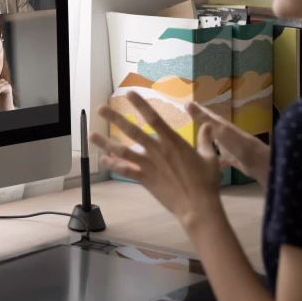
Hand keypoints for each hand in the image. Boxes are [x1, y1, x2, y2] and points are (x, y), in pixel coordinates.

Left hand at [89, 91, 222, 230]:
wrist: (197, 206)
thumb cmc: (206, 182)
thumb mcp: (210, 158)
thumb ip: (205, 140)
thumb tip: (208, 124)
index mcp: (173, 142)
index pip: (154, 118)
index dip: (141, 105)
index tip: (129, 94)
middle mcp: (157, 151)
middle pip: (132, 131)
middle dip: (116, 118)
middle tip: (100, 109)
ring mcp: (149, 165)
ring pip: (122, 151)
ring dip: (106, 143)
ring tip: (91, 135)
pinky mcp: (144, 179)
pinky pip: (125, 170)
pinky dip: (113, 165)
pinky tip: (102, 160)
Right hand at [187, 102, 270, 185]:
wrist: (256, 161)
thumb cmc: (237, 142)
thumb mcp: (218, 128)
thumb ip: (203, 117)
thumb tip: (187, 102)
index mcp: (219, 124)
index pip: (206, 113)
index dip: (197, 109)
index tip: (185, 104)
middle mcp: (223, 133)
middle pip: (208, 127)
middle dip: (199, 124)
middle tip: (186, 123)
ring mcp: (226, 146)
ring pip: (211, 141)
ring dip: (203, 141)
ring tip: (190, 143)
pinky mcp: (229, 158)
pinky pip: (216, 157)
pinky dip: (210, 158)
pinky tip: (203, 163)